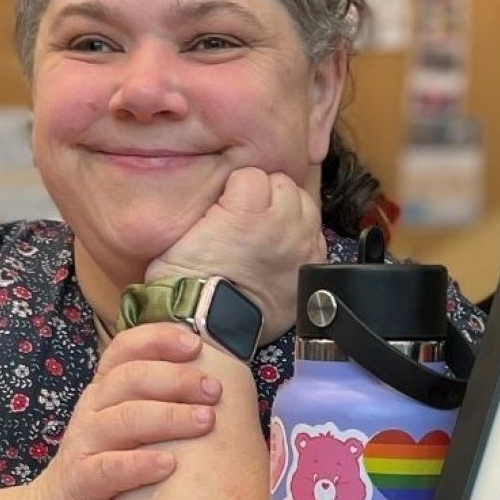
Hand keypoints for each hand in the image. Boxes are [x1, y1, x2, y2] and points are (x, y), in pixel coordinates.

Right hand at [24, 324, 222, 499]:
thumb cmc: (112, 465)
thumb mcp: (131, 426)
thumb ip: (161, 403)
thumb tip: (220, 385)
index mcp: (106, 388)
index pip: (126, 347)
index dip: (159, 339)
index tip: (197, 344)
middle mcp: (94, 408)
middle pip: (131, 378)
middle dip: (177, 379)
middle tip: (214, 390)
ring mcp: (85, 443)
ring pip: (124, 418)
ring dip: (169, 417)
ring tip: (205, 421)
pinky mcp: (81, 480)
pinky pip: (109, 467)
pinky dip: (139, 464)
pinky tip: (168, 466)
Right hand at [146, 167, 325, 346]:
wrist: (208, 324)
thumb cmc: (187, 280)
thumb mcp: (184, 229)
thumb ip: (212, 202)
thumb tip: (223, 192)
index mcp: (250, 208)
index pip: (251, 174)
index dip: (235, 190)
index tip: (224, 207)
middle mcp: (284, 222)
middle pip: (283, 185)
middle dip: (266, 197)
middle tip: (246, 220)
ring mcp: (303, 245)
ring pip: (305, 206)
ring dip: (288, 214)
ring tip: (266, 234)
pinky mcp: (313, 266)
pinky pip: (315, 237)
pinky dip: (301, 240)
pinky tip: (280, 253)